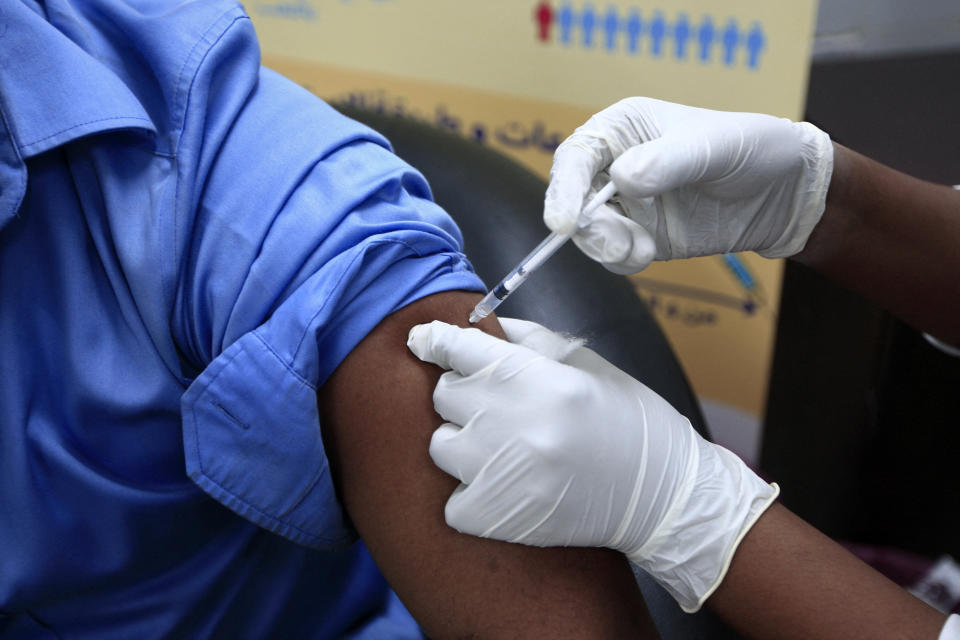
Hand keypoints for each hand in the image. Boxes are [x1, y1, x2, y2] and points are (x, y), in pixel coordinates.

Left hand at [407, 318, 778, 611]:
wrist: (662, 496)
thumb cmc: (627, 422)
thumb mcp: (585, 364)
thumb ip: (526, 340)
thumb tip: (476, 324)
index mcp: (540, 380)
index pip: (459, 350)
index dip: (437, 341)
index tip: (423, 340)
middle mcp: (517, 425)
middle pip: (444, 395)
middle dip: (465, 396)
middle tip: (499, 408)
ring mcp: (504, 476)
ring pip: (441, 446)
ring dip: (463, 444)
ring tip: (502, 450)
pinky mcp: (499, 519)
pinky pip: (452, 502)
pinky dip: (471, 496)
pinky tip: (505, 488)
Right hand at [545, 97, 833, 272]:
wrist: (785, 194)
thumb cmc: (751, 150)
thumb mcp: (713, 148)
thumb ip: (667, 162)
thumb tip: (621, 180)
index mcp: (623, 129)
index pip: (576, 156)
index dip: (563, 189)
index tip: (564, 223)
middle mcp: (616, 165)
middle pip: (572, 200)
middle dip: (589, 227)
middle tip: (620, 243)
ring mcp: (627, 204)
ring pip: (589, 232)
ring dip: (607, 247)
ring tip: (642, 250)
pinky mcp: (640, 236)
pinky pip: (612, 254)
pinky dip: (621, 261)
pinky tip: (647, 254)